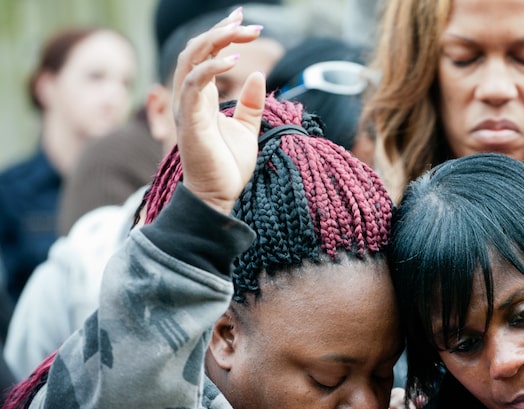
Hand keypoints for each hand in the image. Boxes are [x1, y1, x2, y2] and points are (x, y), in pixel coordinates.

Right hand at [171, 8, 265, 214]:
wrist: (218, 196)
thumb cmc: (228, 167)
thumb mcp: (247, 130)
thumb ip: (250, 104)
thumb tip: (257, 75)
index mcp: (202, 96)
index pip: (207, 54)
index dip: (223, 32)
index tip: (244, 18)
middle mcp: (190, 97)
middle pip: (198, 49)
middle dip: (223, 30)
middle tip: (251, 24)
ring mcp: (187, 107)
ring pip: (192, 59)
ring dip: (216, 40)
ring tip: (242, 32)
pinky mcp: (190, 120)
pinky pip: (194, 84)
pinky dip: (212, 68)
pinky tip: (234, 60)